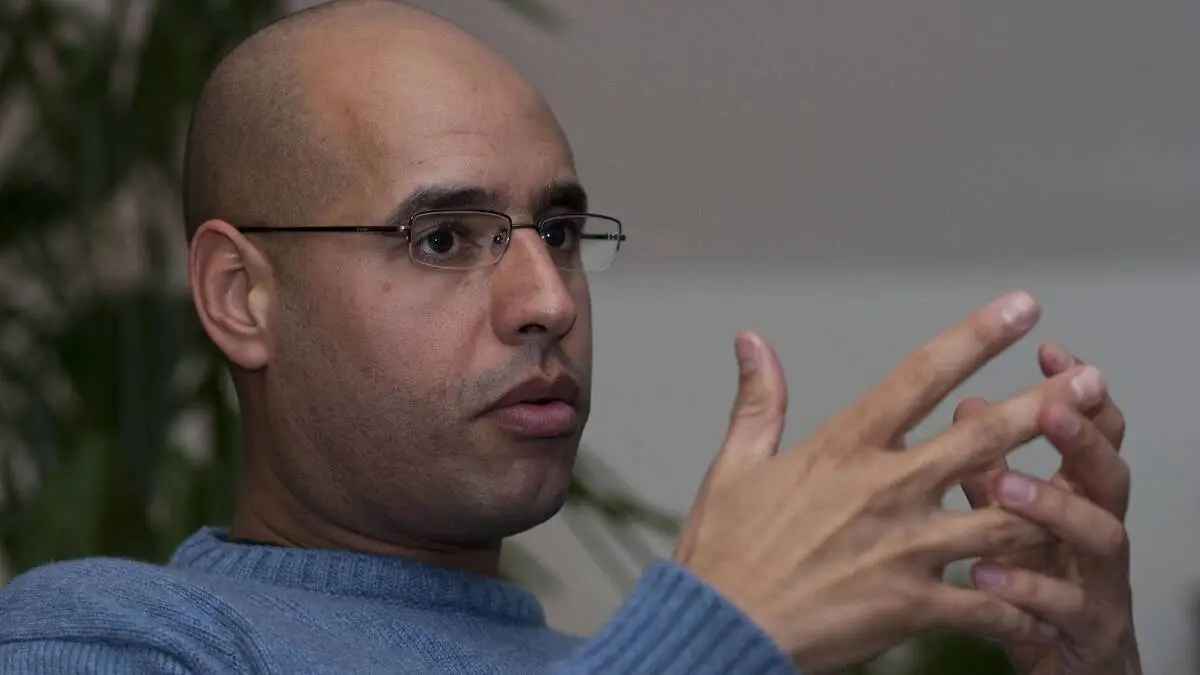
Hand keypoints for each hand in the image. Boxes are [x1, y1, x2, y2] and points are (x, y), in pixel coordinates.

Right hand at [673, 292, 1107, 673]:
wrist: (720, 630)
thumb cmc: (724, 550)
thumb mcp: (735, 465)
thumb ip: (759, 400)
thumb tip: (751, 340)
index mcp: (843, 447)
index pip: (921, 376)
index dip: (977, 336)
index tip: (1022, 307)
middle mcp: (884, 488)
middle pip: (984, 436)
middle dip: (1048, 405)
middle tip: (1094, 382)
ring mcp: (903, 547)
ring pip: (1005, 518)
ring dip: (1055, 501)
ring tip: (1091, 485)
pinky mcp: (911, 604)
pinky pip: (987, 604)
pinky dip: (1020, 607)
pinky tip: (1043, 608)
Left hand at [957, 343, 1141, 673]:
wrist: (1063, 672)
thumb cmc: (1032, 587)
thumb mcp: (1005, 524)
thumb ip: (986, 469)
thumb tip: (963, 403)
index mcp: (1076, 498)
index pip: (1088, 432)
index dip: (1073, 391)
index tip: (1047, 350)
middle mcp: (1098, 533)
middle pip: (1108, 474)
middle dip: (1082, 438)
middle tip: (1048, 407)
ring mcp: (1101, 584)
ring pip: (1101, 537)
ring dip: (1056, 507)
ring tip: (1007, 486)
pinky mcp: (1087, 635)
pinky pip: (1065, 610)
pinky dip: (1028, 588)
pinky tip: (987, 573)